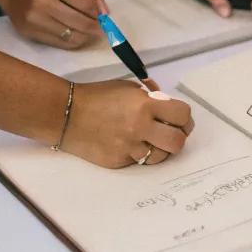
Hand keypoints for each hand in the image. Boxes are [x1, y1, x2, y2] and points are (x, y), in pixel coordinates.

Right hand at [5, 0, 107, 48]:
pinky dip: (72, 41)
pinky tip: (77, 35)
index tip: (101, 14)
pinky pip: (58, 43)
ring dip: (86, 36)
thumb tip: (105, 14)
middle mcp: (41, 2)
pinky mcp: (28, 33)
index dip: (97, 11)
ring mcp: (34, 20)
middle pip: (79, 22)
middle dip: (95, 26)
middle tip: (101, 27)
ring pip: (70, 36)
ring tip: (90, 32)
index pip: (84, 3)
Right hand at [62, 79, 193, 167]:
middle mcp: (140, 128)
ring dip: (160, 148)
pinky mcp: (120, 162)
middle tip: (171, 132)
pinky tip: (131, 144)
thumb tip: (167, 106)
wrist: (67, 115)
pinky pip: (139, 161)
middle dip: (178, 136)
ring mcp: (129, 148)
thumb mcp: (128, 88)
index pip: (182, 115)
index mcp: (144, 105)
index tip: (179, 118)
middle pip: (177, 142)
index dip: (184, 117)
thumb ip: (150, 98)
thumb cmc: (99, 96)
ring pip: (161, 156)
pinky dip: (140, 153)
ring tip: (150, 139)